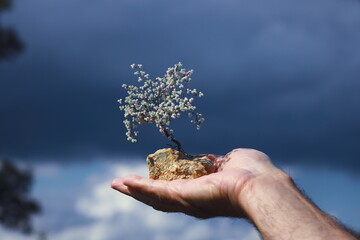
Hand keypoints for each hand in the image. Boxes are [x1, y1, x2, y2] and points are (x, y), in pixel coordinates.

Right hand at [111, 148, 283, 218]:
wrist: (260, 184)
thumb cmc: (254, 171)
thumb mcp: (231, 160)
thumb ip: (217, 161)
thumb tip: (211, 160)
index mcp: (205, 189)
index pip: (178, 187)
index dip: (164, 182)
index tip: (152, 174)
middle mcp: (193, 200)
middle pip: (159, 197)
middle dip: (140, 191)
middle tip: (123, 184)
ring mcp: (187, 200)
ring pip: (153, 197)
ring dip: (134, 190)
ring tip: (117, 184)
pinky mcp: (182, 197)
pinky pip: (155, 191)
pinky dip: (139, 187)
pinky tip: (124, 182)